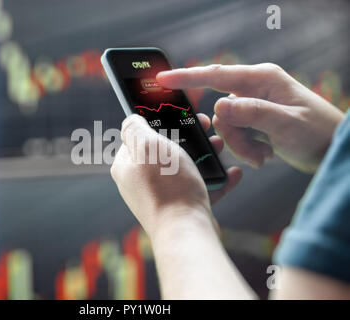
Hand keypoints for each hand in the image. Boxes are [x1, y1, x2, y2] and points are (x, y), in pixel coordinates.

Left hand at [110, 114, 241, 238]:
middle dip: (187, 138)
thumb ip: (135, 128)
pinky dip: (214, 181)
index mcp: (127, 166)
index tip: (179, 116)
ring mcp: (160, 196)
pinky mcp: (180, 208)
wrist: (186, 231)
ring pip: (183, 168)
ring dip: (204, 156)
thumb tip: (131, 119)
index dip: (159, 123)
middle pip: (164, 151)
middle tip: (205, 128)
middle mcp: (140, 182)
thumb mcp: (148, 146)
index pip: (137, 137)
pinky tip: (230, 174)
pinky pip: (197, 189)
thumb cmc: (167, 187)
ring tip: (219, 147)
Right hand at [157, 64, 344, 172]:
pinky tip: (266, 154)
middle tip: (256, 151)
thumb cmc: (318, 132)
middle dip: (234, 136)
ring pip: (227, 127)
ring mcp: (253, 106)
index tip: (162, 80)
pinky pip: (236, 136)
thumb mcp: (286, 124)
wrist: (332, 150)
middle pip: (221, 112)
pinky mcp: (254, 122)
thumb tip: (220, 106)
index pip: (217, 75)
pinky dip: (247, 149)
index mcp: (262, 79)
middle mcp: (255, 90)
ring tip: (264, 155)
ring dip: (242, 146)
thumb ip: (252, 113)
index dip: (187, 77)